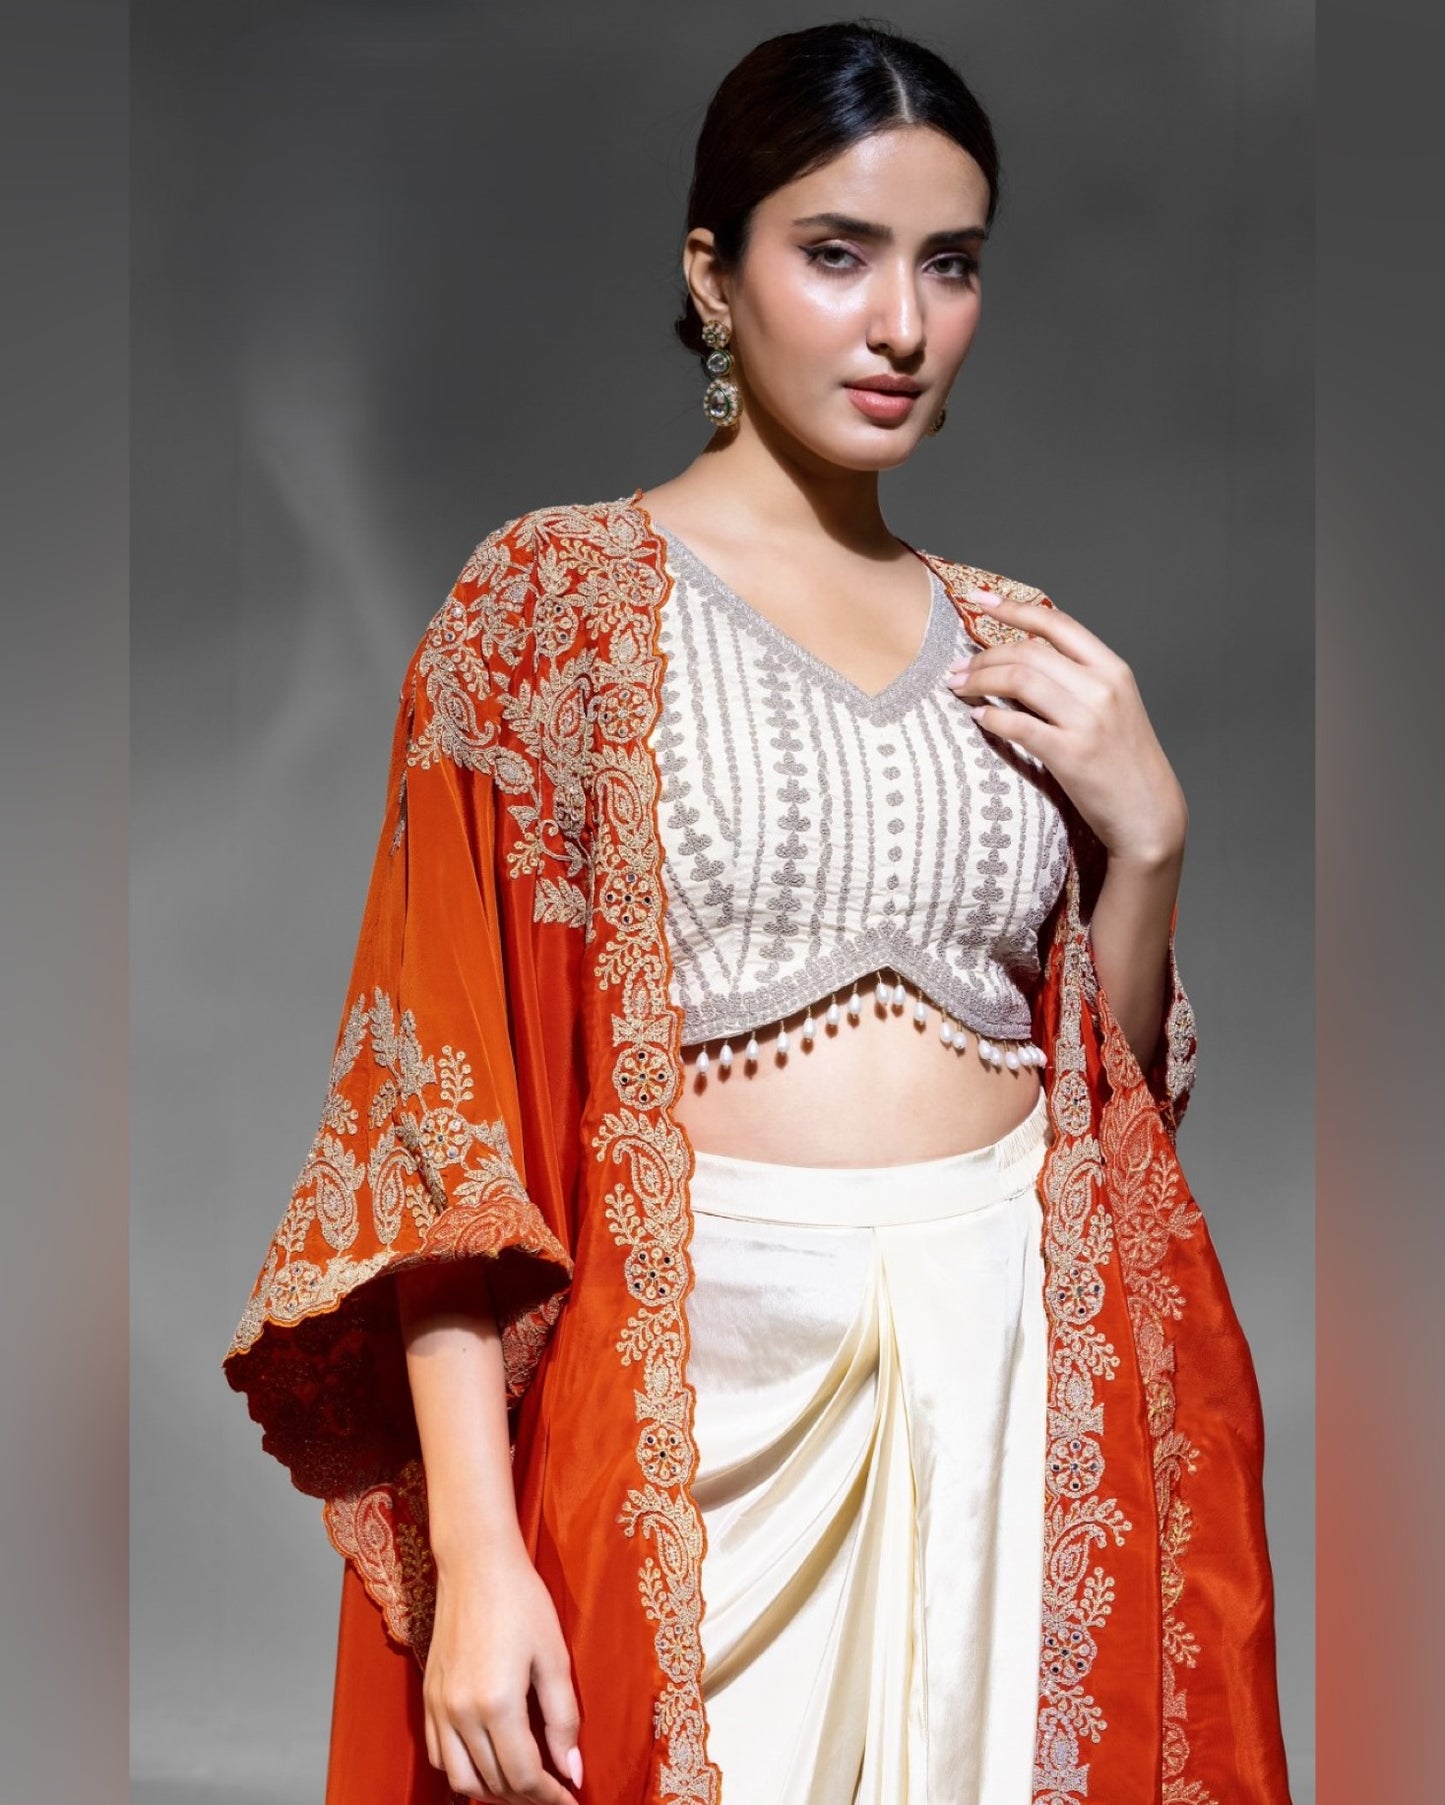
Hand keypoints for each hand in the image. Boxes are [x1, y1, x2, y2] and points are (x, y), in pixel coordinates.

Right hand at [423, 1538, 582, 1804]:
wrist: (475, 1563)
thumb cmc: (521, 1601)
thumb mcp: (554, 1656)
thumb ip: (563, 1718)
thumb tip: (573, 1771)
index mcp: (497, 1703)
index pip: (524, 1776)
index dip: (550, 1796)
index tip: (570, 1800)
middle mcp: (461, 1713)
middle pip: (493, 1784)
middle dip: (526, 1797)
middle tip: (553, 1792)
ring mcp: (439, 1706)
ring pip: (461, 1780)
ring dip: (493, 1792)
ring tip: (523, 1785)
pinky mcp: (428, 1697)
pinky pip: (439, 1756)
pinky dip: (463, 1772)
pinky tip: (487, 1764)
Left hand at [944, 586, 1186, 864]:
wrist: (1148, 812)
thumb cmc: (1123, 761)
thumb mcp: (1111, 707)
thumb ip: (1076, 680)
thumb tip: (1020, 659)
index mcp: (1113, 669)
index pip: (1056, 625)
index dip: (1013, 608)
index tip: (978, 600)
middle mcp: (1102, 688)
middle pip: (1029, 651)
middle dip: (984, 655)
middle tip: (957, 668)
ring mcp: (1088, 720)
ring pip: (1020, 680)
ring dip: (980, 680)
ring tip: (959, 687)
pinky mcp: (1072, 754)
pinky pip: (1019, 724)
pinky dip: (992, 717)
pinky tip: (979, 718)